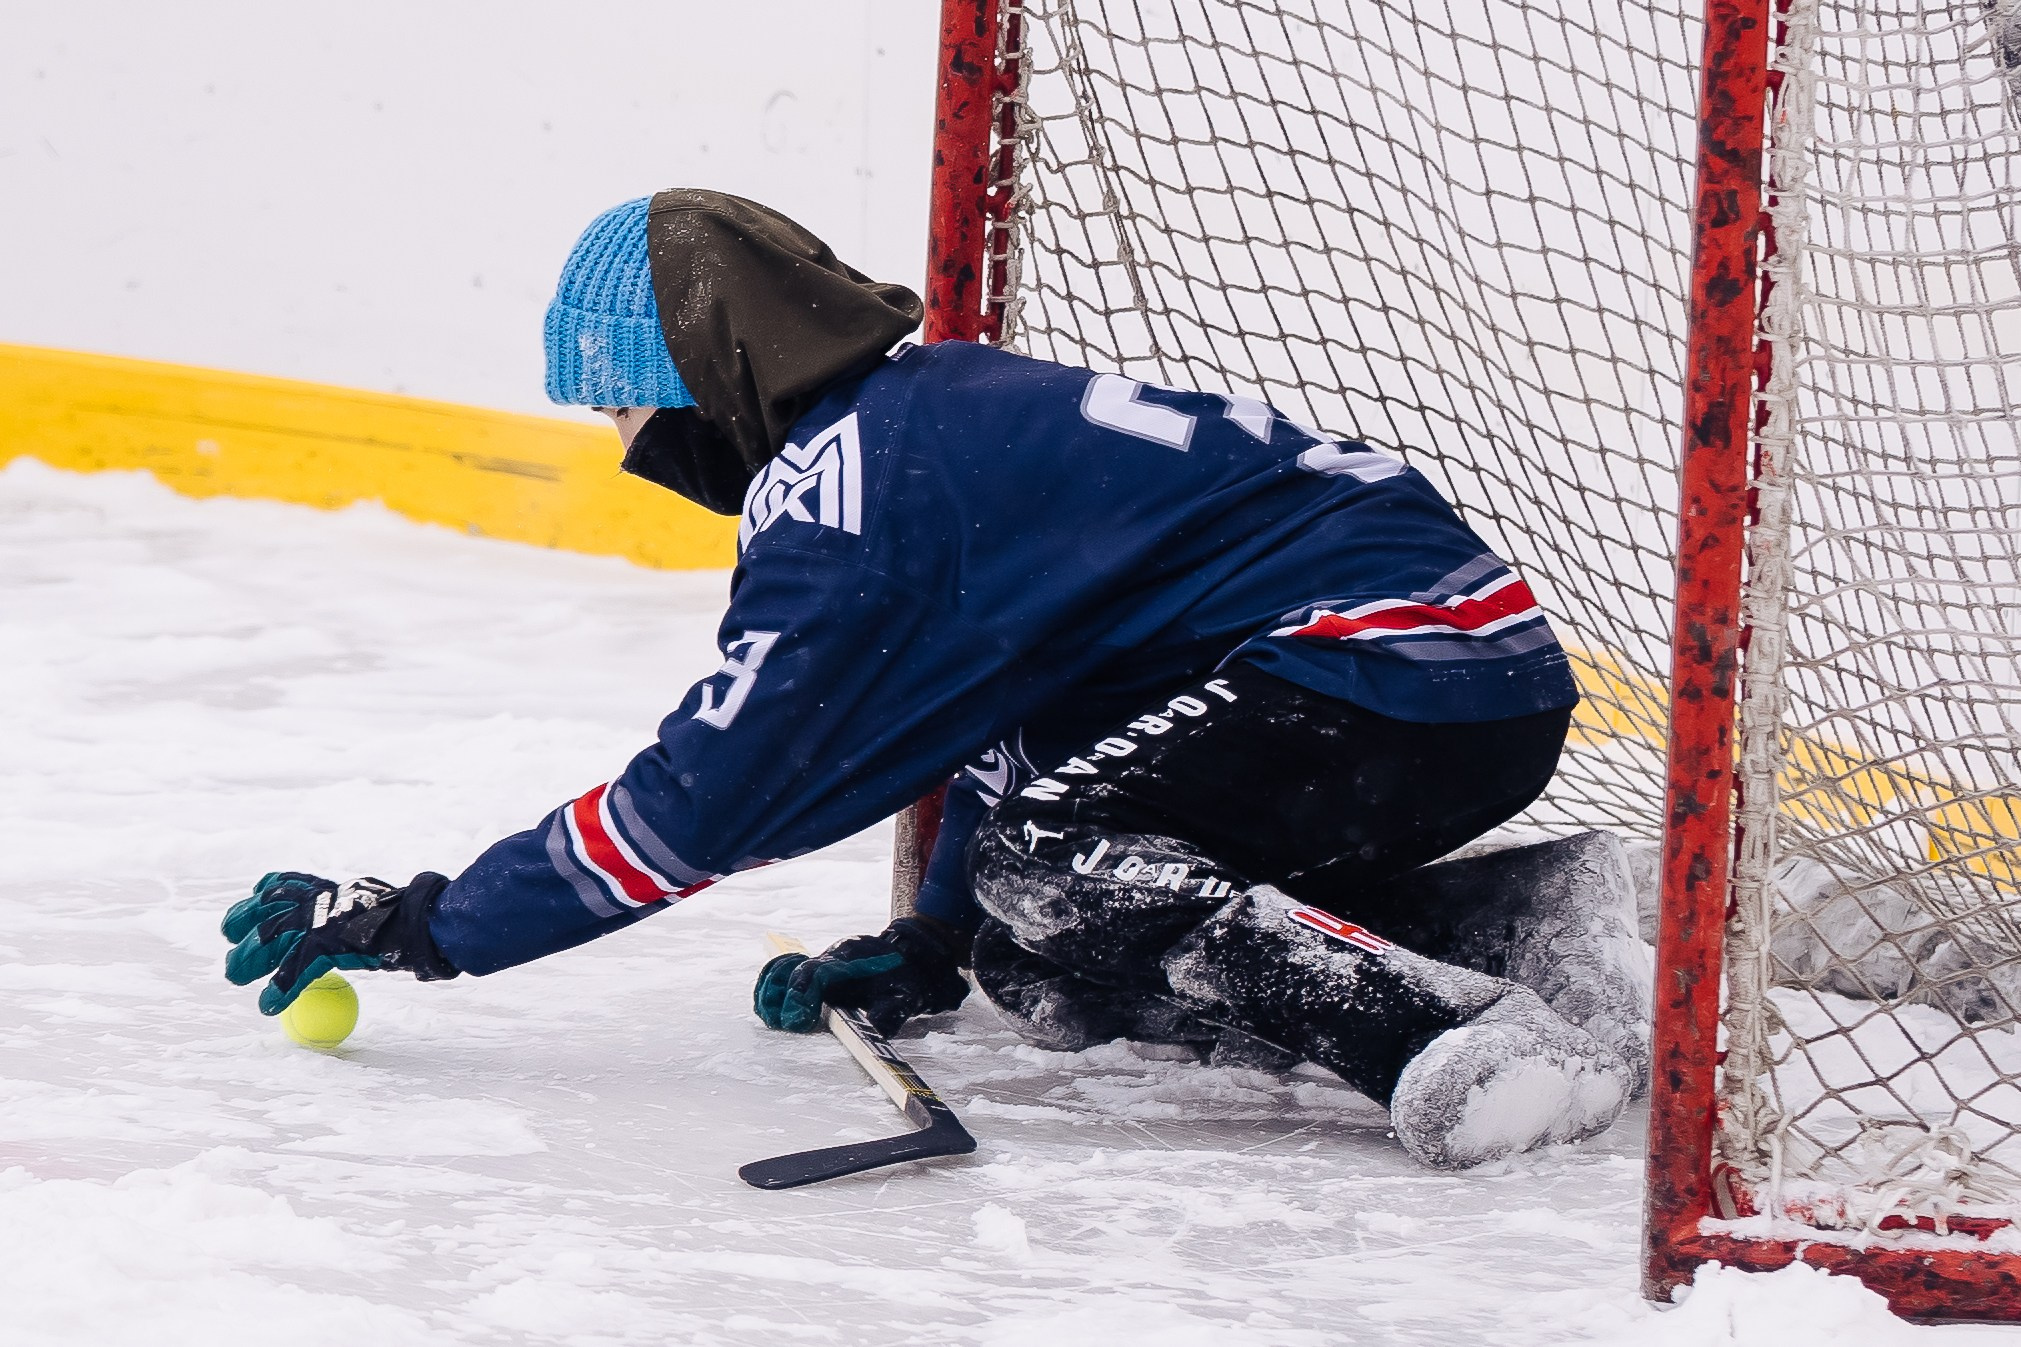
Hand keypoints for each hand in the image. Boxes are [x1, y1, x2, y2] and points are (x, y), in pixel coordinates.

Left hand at [222, 871, 459, 1013]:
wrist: (420, 922)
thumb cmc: (406, 919)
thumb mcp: (369, 909)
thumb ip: (350, 915)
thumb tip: (344, 929)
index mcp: (328, 889)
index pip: (288, 883)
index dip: (267, 890)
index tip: (255, 894)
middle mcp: (317, 900)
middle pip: (267, 909)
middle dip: (243, 921)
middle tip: (230, 936)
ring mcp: (318, 920)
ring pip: (270, 939)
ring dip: (249, 959)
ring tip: (234, 976)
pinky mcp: (322, 944)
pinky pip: (294, 971)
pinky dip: (280, 989)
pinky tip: (268, 1005)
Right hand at [754, 917, 969, 1035]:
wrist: (908, 955)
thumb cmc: (904, 979)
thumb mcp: (905, 996)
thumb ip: (888, 1013)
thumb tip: (872, 1032)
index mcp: (849, 961)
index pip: (816, 973)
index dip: (802, 995)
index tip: (797, 1020)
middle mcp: (830, 957)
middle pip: (794, 971)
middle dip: (784, 999)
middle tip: (782, 1024)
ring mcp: (820, 960)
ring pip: (784, 967)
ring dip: (772, 991)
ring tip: (770, 1017)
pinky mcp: (815, 968)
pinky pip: (784, 970)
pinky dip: (772, 985)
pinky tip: (770, 1006)